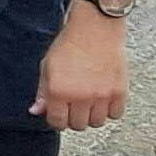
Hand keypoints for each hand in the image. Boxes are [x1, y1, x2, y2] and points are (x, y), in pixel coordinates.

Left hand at [33, 8, 128, 129]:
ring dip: (92, 115)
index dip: (57, 119)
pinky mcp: (119, 91)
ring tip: (89, 101)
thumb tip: (36, 111)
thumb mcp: (47, 67)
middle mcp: (80, 97)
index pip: (58, 123)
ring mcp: (101, 95)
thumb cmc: (69, 45)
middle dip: (74, 118)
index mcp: (58, 91)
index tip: (60, 113)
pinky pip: (115, 115)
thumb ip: (42, 92)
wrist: (95, 29)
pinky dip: (110, 110)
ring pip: (97, 122)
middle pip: (78, 126)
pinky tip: (103, 98)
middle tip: (74, 106)